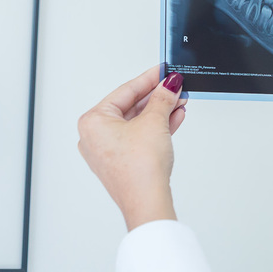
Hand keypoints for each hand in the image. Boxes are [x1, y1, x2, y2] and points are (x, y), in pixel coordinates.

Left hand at [77, 66, 187, 230]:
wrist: (147, 201)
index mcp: (92, 121)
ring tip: (179, 102)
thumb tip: (169, 85)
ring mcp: (107, 152)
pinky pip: (139, 137)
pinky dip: (156, 128)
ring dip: (160, 112)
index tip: (163, 70)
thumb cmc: (139, 168)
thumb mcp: (154, 122)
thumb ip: (162, 98)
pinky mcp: (121, 163)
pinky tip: (174, 118)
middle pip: (131, 107)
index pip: (125, 91)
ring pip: (137, 123)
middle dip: (157, 97)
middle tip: (175, 86)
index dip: (149, 78)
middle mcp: (95, 136)